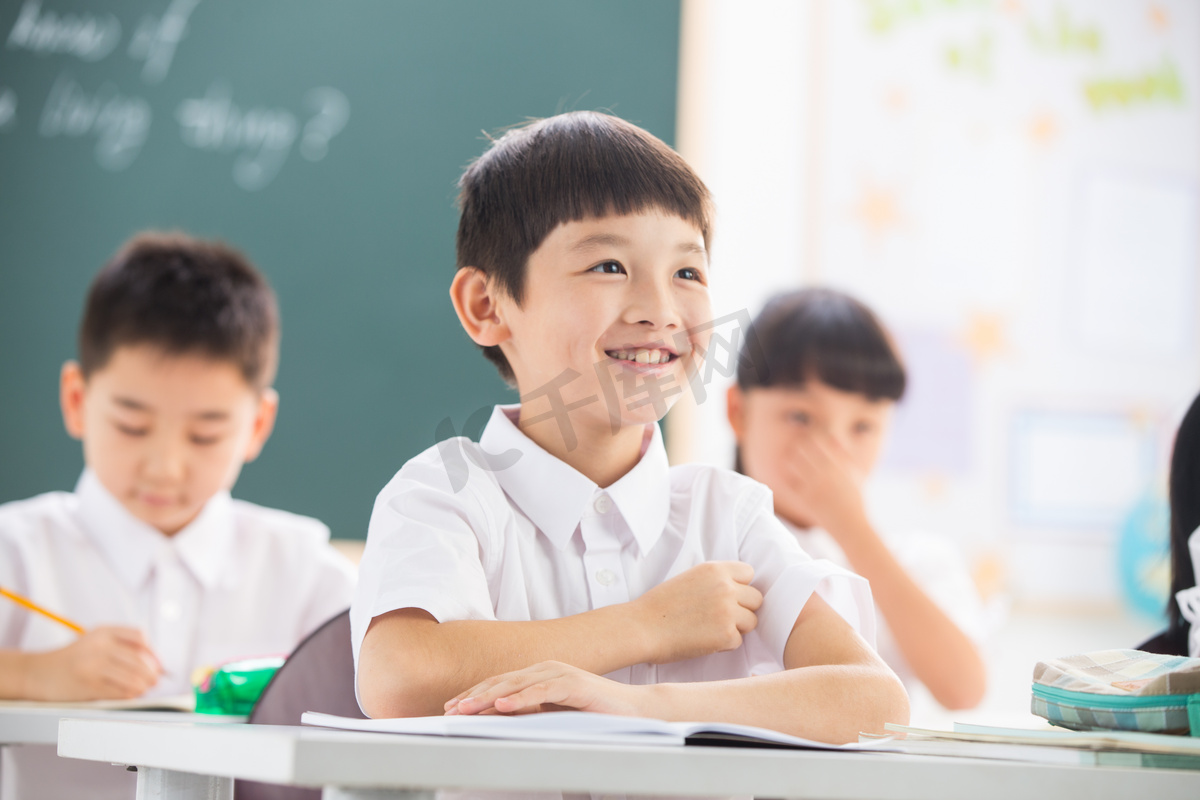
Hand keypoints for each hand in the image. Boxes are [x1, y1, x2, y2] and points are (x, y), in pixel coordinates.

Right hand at [25, 627, 162, 700]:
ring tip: (144, 689)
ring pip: (132, 678)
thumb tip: (154, 662)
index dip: (153, 652)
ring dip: (143, 686)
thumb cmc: (72, 659)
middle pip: (139, 660)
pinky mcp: (88, 685)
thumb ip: (121, 645)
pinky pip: (119, 692)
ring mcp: (93, 666)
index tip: (157, 663)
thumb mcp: (94, 641)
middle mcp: (99, 646)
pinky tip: (130, 695)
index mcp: (103, 632)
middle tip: (155, 681)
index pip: (140, 637)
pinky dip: (130, 694)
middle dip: (152, 673)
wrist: (38, 673)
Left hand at [444, 661, 641, 716]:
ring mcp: (560, 674)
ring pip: (516, 686)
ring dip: (488, 698)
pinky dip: (520, 699)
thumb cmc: (595, 712)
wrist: (634, 709)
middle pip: (501, 682)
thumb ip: (529, 711)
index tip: (450, 708)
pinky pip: (541, 691)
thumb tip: (498, 719)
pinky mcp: (574, 684)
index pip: (499, 684)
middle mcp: (546, 669)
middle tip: (450, 711)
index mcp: (539, 674)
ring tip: (466, 709)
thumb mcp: (554, 712)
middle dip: (473, 696)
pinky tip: (502, 707)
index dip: (474, 694)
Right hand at [631, 561, 761, 663]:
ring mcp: (727, 611)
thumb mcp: (690, 578)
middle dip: (742, 609)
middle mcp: (725, 587)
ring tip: (712, 629)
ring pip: (751, 621)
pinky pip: (738, 641)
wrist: (641, 627)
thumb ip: (716, 580)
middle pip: (756, 598)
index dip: (740, 586)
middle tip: (720, 617)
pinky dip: (725, 644)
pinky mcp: (725, 635)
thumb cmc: (661, 605)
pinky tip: (705, 640)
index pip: (749, 573)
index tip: (727, 596)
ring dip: (736, 627)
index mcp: (715, 569)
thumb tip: (740, 590)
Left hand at [780, 430, 869, 539]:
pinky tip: (791, 477)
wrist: (851, 525)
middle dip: (798, 447)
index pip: (818, 440)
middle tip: (797, 450)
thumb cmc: (855, 499)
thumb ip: (845, 455)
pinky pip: (790, 482)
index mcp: (839, 464)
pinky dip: (788, 477)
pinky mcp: (806, 498)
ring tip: (793, 463)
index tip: (808, 440)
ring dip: (791, 461)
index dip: (810, 437)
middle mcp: (826, 472)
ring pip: (793, 464)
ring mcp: (815, 486)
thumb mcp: (856, 474)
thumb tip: (833, 438)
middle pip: (802, 449)